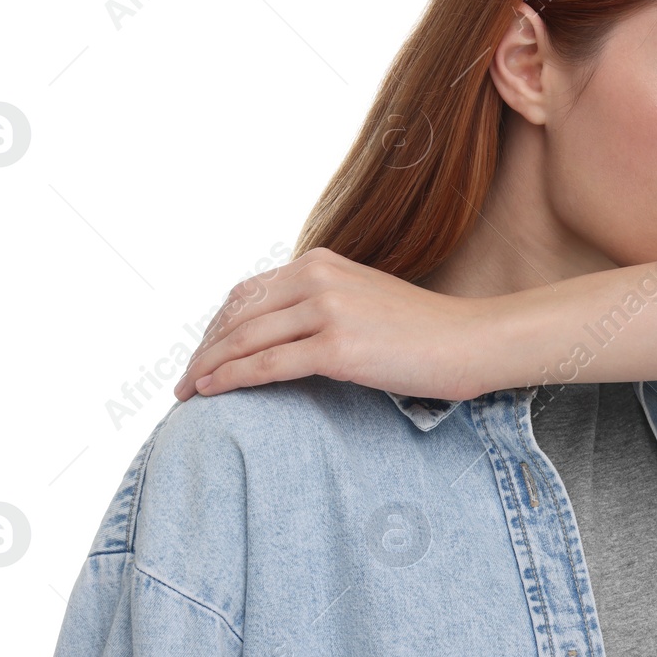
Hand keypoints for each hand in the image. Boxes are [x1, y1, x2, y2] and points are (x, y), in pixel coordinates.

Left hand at [171, 248, 489, 402]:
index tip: (201, 355)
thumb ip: (323, 304)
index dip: (216, 327)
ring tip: (189, 393)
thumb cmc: (425, 332)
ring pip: (245, 340)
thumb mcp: (365, 301)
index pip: (247, 293)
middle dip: (203, 349)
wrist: (472, 341)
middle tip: (184, 381)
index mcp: (321, 263)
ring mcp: (327, 310)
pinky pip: (267, 365)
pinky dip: (231, 379)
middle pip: (237, 315)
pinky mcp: (338, 346)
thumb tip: (282, 334)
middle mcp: (318, 278)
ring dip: (207, 368)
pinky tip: (211, 393)